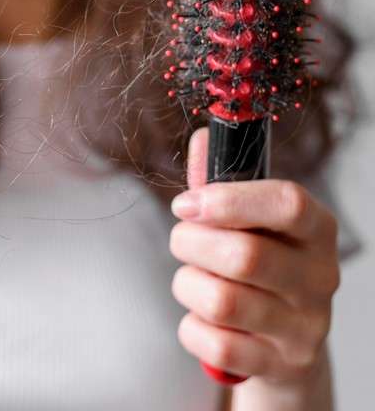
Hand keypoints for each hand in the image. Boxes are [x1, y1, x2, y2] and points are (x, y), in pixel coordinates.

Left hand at [168, 126, 340, 384]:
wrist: (282, 341)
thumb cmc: (259, 263)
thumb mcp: (247, 219)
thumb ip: (221, 178)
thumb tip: (203, 135)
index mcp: (316, 229)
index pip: (288, 204)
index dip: (230, 199)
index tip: (187, 202)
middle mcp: (320, 278)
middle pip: (244, 256)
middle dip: (191, 243)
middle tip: (183, 240)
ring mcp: (304, 328)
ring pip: (222, 302)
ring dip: (187, 286)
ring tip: (193, 280)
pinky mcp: (280, 366)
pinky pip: (216, 346)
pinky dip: (192, 329)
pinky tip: (203, 319)